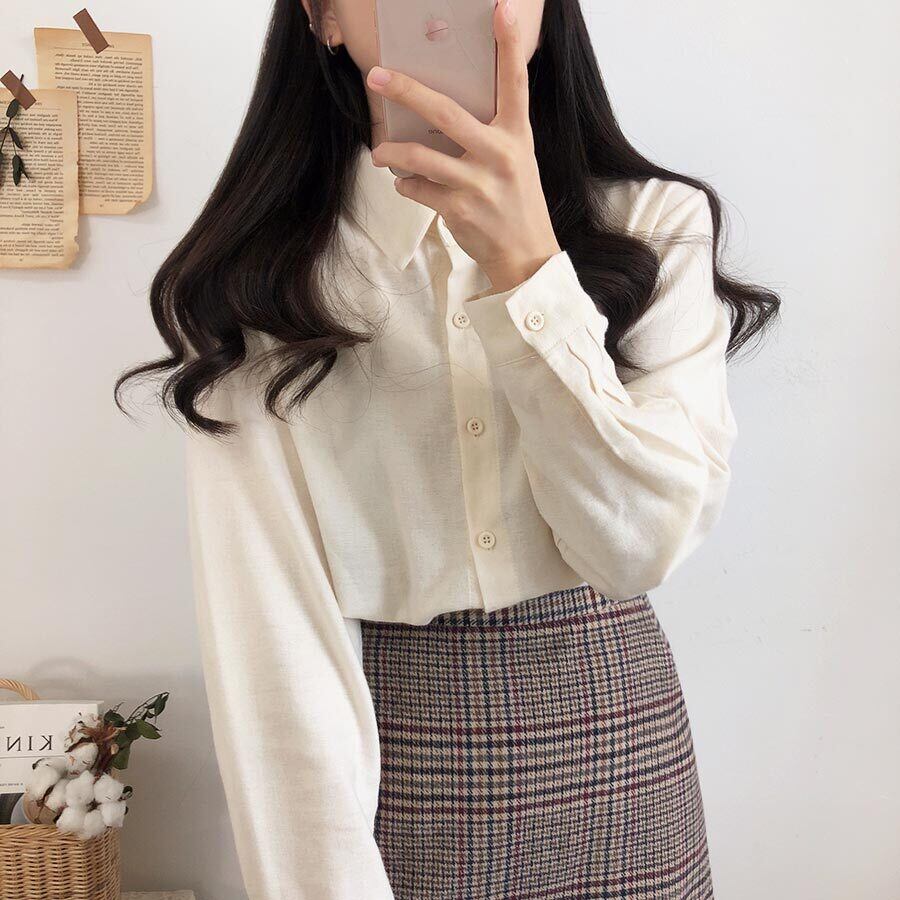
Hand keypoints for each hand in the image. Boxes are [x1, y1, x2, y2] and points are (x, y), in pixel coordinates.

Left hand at [365, 0, 560, 293]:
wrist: (526, 255)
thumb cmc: (517, 201)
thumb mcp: (517, 158)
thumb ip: (491, 132)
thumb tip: (440, 110)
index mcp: (517, 135)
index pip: (515, 82)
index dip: (508, 44)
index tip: (500, 8)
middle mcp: (499, 155)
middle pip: (445, 112)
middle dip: (406, 91)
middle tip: (376, 77)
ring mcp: (478, 184)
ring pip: (420, 156)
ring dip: (391, 152)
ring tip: (379, 153)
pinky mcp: (459, 210)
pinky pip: (418, 189)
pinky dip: (406, 185)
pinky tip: (406, 185)